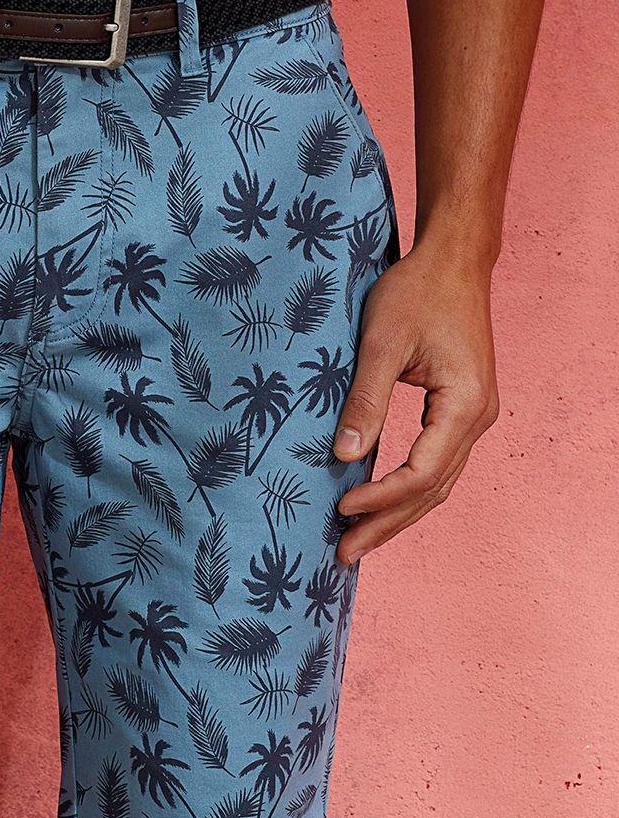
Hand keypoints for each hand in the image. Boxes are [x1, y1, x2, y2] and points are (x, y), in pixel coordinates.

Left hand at [332, 241, 499, 564]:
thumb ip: (365, 399)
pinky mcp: (460, 410)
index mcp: (464, 404)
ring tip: (356, 541)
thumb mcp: (381, 341)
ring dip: (397, 513)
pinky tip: (377, 503)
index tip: (339, 507)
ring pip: (437, 483)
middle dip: (387, 524)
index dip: (381, 497)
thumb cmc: (416, 292)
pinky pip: (435, 463)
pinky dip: (406, 489)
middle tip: (343, 555)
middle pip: (433, 490)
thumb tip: (342, 456)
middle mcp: (477, 418)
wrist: (452, 262)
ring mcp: (472, 416)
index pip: (422, 471)